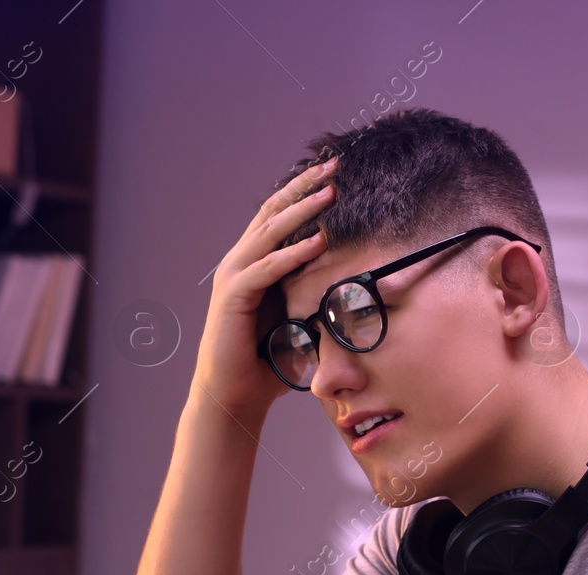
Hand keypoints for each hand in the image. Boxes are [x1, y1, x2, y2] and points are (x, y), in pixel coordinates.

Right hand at [192, 156, 336, 419]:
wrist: (234, 394)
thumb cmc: (266, 361)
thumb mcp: (298, 320)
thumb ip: (315, 297)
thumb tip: (354, 289)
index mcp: (254, 262)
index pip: (279, 215)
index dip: (304, 191)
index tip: (335, 173)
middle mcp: (240, 262)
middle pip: (273, 212)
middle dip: (304, 188)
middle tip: (334, 166)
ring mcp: (234, 277)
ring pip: (269, 233)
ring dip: (302, 212)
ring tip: (330, 194)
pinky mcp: (233, 298)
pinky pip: (266, 269)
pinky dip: (292, 255)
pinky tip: (318, 243)